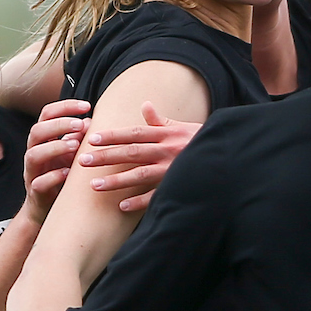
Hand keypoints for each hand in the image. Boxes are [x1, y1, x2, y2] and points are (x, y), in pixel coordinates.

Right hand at [23, 99, 91, 223]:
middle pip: (36, 131)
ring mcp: (32, 172)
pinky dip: (54, 176)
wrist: (46, 207)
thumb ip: (77, 137)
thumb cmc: (60, 175)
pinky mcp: (36, 191)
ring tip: (75, 145)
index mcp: (42, 139)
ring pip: (33, 155)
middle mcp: (34, 152)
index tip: (86, 105)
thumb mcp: (70, 153)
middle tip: (80, 124)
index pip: (47, 114)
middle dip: (58, 124)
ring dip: (55, 147)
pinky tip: (69, 172)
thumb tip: (90, 120)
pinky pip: (39, 182)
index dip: (65, 107)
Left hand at [79, 101, 202, 211]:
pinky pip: (156, 195)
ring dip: (116, 180)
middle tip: (83, 160)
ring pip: (140, 174)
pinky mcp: (178, 185)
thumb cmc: (202, 140)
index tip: (92, 138)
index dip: (112, 135)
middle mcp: (167, 150)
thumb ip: (160, 120)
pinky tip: (122, 206)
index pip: (134, 133)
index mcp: (166, 134)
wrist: (228, 155)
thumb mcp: (182, 126)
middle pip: (131, 152)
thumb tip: (145, 105)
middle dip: (106, 156)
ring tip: (94, 185)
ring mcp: (172, 169)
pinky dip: (140, 201)